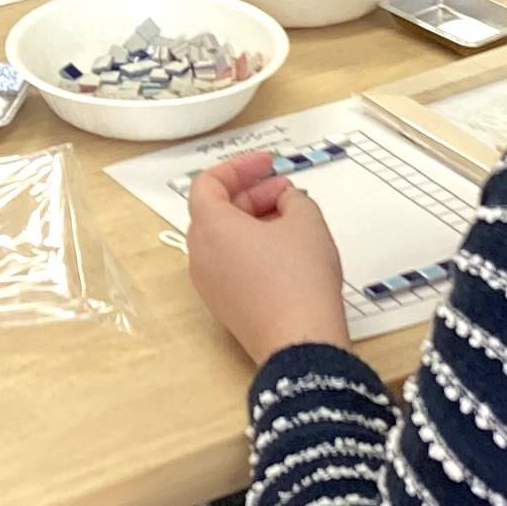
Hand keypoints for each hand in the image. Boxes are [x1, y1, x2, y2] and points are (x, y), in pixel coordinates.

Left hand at [186, 151, 349, 363]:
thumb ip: (293, 199)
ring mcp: (209, 284)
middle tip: (286, 190)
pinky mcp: (225, 306)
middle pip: (217, 211)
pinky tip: (286, 251)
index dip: (239, 167)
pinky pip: (231, 265)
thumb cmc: (298, 279)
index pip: (208, 183)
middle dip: (252, 194)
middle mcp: (200, 255)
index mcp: (209, 227)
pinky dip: (252, 248)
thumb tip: (286, 202)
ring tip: (292, 219)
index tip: (266, 163)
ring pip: (224, 239)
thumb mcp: (306, 221)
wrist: (299, 342)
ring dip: (254, 221)